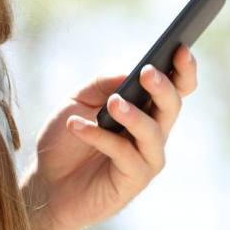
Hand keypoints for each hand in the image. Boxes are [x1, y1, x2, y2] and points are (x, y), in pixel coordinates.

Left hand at [23, 45, 197, 229]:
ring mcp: (145, 159)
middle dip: (163, 87)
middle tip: (147, 72)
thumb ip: (103, 84)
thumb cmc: (65, 139)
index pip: (174, 88)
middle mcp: (151, 133)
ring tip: (113, 103)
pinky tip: (78, 127)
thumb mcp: (77, 101)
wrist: (46, 182)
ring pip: (154, 133)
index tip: (180, 47)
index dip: (183, 70)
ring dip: (134, 115)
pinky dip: (100, 137)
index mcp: (144, 110)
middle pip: (172, 107)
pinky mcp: (133, 181)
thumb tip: (130, 72)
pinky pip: (125, 155)